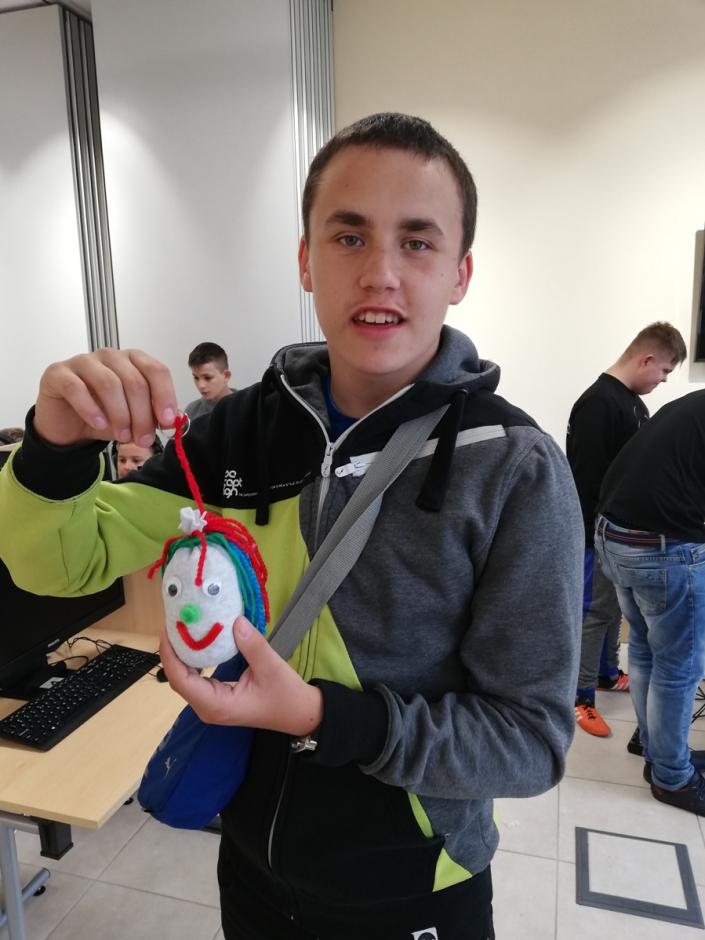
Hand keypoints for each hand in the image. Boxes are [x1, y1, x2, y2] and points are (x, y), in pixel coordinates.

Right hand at [34, 347, 177, 445]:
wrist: (67, 426)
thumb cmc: (104, 416)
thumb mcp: (133, 419)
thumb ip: (152, 416)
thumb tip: (173, 419)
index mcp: (133, 360)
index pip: (156, 370)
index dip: (164, 395)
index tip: (166, 421)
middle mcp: (110, 356)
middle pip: (134, 380)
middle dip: (142, 414)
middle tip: (143, 439)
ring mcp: (83, 361)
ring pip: (109, 383)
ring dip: (120, 414)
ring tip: (123, 436)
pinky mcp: (58, 373)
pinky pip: (77, 388)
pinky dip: (91, 409)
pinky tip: (99, 424)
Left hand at [159, 616, 323, 736]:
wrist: (299, 715)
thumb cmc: (286, 696)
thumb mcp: (271, 668)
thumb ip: (252, 645)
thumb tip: (235, 621)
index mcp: (216, 705)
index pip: (180, 679)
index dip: (170, 654)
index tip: (168, 628)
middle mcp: (207, 708)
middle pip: (178, 678)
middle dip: (172, 650)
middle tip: (174, 621)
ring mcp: (211, 705)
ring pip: (185, 678)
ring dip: (180, 654)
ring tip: (181, 627)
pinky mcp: (217, 698)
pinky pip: (196, 679)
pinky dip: (192, 660)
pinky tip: (195, 642)